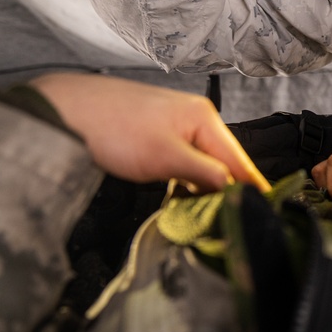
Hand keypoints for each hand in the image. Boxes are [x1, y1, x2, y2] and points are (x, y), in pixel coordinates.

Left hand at [30, 73, 269, 191]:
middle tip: (233, 220)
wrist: (64, 110)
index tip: (267, 209)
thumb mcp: (166, 158)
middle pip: (224, 161)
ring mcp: (176, 124)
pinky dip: (186, 178)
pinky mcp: (158, 133)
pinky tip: (181, 193)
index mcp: (204, 119)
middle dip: (228, 190)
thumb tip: (234, 190)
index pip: (240, 159)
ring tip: (208, 212)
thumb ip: (205, 174)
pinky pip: (185, 159)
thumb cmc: (113, 129)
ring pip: (203, 162)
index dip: (253, 186)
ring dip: (205, 186)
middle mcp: (196, 118)